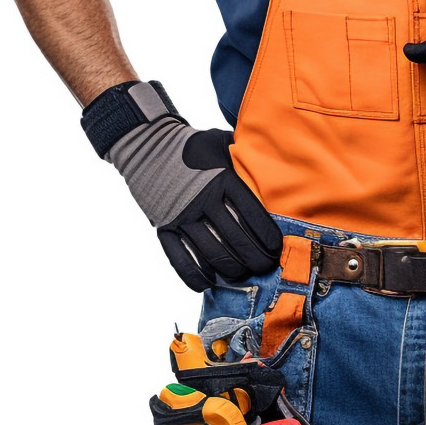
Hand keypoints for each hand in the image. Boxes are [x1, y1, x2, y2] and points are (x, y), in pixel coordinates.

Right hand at [81, 81, 282, 290]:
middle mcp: (203, 199)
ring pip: (212, 252)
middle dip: (255, 258)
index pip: (251, 214)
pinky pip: (180, 258)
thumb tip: (273, 158)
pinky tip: (209, 282)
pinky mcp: (164, 227)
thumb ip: (244, 154)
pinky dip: (195, 275)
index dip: (267, 235)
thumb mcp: (222, 142)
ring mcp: (182, 215)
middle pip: (235, 238)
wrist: (148, 145)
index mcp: (222, 179)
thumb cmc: (193, 144)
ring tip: (243, 275)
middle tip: (266, 267)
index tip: (277, 248)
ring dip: (231, 269)